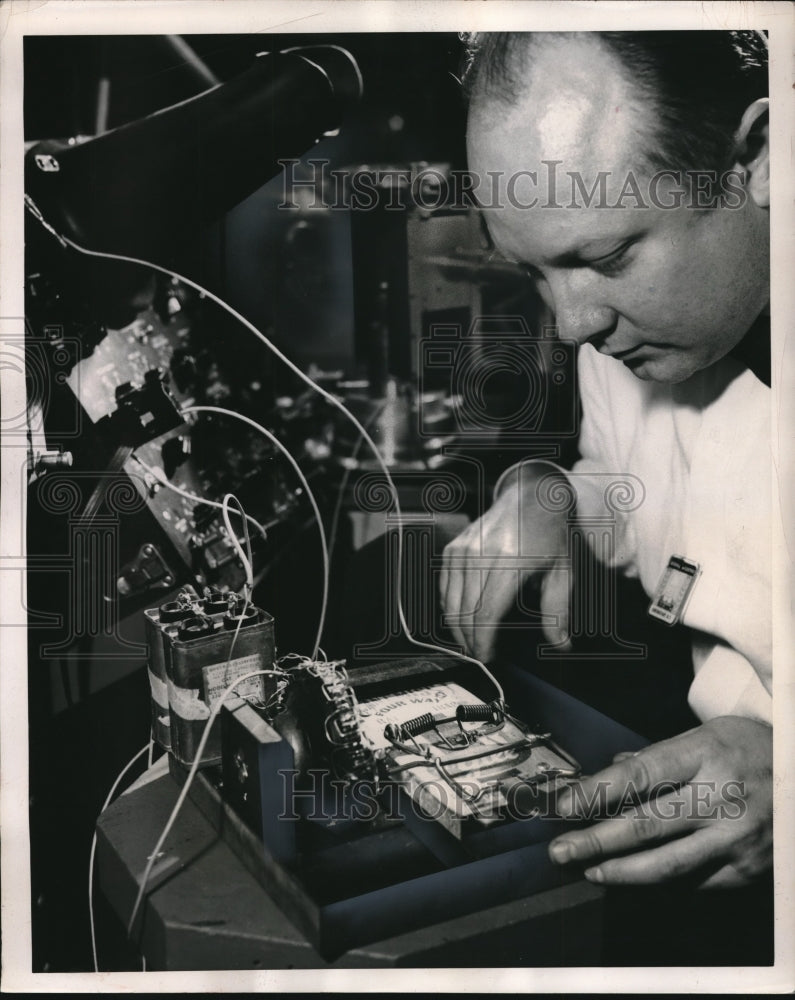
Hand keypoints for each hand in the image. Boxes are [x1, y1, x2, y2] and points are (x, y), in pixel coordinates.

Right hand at [439, 468, 569, 661]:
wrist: (532, 497)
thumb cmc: (549, 535)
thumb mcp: (562, 572)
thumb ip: (558, 611)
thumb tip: (561, 644)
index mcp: (510, 562)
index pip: (486, 614)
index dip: (483, 641)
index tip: (488, 656)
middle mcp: (482, 554)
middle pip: (465, 611)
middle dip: (469, 639)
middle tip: (479, 653)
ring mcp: (464, 549)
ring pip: (450, 601)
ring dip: (457, 627)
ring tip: (470, 640)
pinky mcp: (454, 547)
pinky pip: (444, 586)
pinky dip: (449, 606)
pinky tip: (461, 617)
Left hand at [548, 716, 772, 886]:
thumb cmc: (750, 751)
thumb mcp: (706, 736)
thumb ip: (658, 757)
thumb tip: (610, 770)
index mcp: (706, 754)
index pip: (640, 775)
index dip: (596, 792)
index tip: (564, 804)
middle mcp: (721, 797)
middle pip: (646, 825)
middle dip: (596, 840)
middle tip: (561, 849)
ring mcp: (736, 838)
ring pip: (667, 865)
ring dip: (620, 872)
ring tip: (589, 870)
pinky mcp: (748, 870)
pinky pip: (693, 883)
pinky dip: (659, 883)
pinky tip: (633, 879)